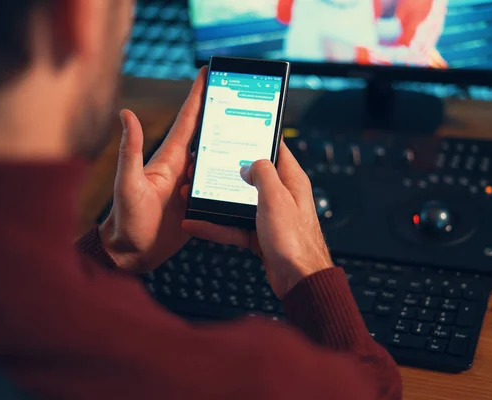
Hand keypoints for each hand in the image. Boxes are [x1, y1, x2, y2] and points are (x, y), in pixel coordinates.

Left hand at [99, 67, 234, 272]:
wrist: (131, 253)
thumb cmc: (125, 219)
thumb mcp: (128, 183)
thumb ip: (130, 151)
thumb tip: (126, 113)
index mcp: (169, 159)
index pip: (187, 121)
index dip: (197, 96)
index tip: (207, 73)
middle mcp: (182, 168)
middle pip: (207, 136)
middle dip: (220, 114)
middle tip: (238, 94)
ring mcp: (192, 186)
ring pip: (217, 161)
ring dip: (232, 147)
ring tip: (253, 132)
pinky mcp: (199, 203)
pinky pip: (219, 186)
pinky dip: (232, 178)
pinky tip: (247, 174)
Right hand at [181, 142, 333, 297]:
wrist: (298, 279)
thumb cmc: (295, 241)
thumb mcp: (276, 198)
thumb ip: (263, 174)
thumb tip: (250, 163)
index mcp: (291, 181)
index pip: (275, 150)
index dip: (258, 139)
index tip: (239, 131)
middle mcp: (282, 196)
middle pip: (252, 177)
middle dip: (228, 172)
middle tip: (206, 165)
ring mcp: (270, 216)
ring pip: (238, 203)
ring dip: (216, 201)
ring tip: (193, 196)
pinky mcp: (260, 235)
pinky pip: (234, 226)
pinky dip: (217, 226)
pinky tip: (197, 224)